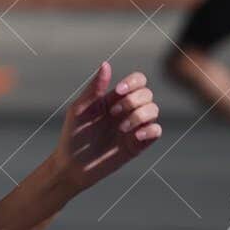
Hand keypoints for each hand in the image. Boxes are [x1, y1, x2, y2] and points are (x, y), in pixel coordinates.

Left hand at [51, 61, 162, 194]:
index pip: (137, 81)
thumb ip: (94, 88)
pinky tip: (135, 136)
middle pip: (147, 94)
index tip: (118, 91)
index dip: (133, 82)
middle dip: (132, 101)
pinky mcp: (139, 143)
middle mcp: (127, 110)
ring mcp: (134, 126)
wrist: (73, 165)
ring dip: (139, 116)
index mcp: (113, 99)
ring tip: (122, 128)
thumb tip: (106, 64)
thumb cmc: (73, 135)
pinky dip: (150, 130)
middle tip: (114, 113)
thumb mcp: (80, 109)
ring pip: (154, 110)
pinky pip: (157, 130)